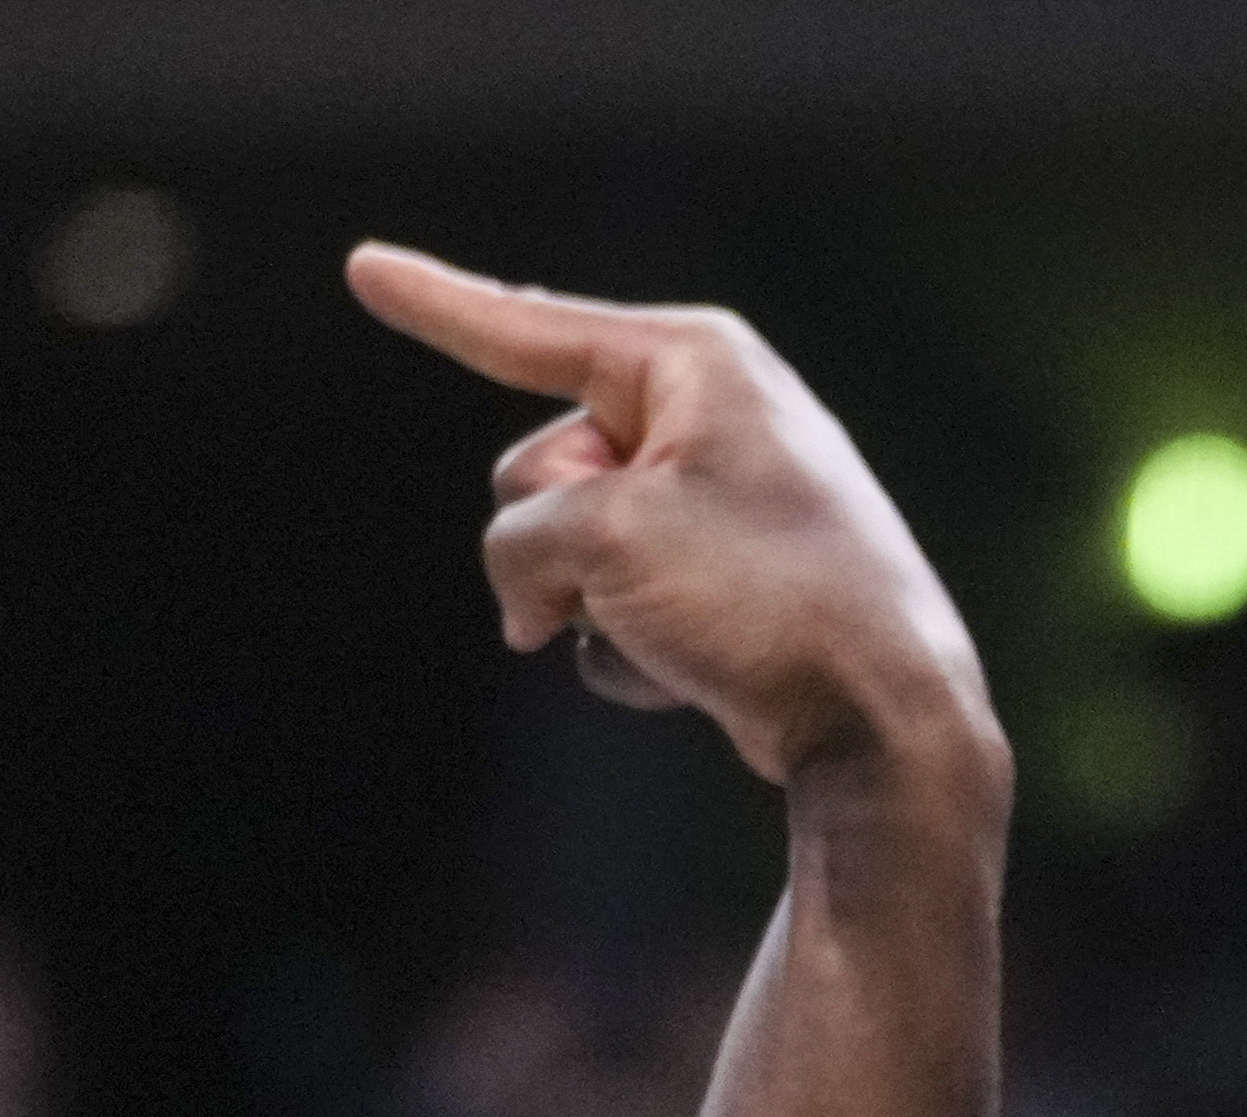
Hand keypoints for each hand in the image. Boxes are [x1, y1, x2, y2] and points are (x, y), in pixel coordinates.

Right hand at [344, 248, 1001, 797]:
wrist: (886, 719)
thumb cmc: (763, 597)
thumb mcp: (605, 539)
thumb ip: (523, 538)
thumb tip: (528, 605)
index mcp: (692, 362)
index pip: (528, 329)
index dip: (435, 305)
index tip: (361, 267)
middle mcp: (710, 416)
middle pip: (539, 469)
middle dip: (550, 541)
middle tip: (631, 581)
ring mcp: (716, 506)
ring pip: (570, 552)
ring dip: (590, 609)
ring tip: (682, 635)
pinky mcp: (723, 587)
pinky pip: (620, 611)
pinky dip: (634, 652)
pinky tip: (700, 676)